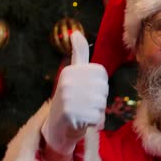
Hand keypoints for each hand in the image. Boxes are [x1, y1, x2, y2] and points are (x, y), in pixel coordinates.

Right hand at [41, 32, 108, 154]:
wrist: (57, 127)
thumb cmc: (71, 99)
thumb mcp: (74, 74)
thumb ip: (79, 54)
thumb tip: (76, 32)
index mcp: (70, 70)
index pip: (102, 75)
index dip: (99, 86)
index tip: (86, 91)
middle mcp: (67, 82)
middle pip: (103, 89)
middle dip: (99, 100)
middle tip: (84, 104)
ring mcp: (68, 98)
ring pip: (101, 104)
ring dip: (97, 112)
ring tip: (83, 113)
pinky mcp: (72, 114)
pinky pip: (98, 117)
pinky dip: (94, 122)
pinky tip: (82, 121)